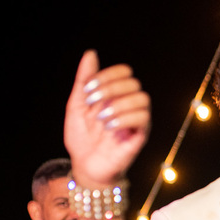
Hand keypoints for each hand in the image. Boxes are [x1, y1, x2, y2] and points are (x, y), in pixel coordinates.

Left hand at [64, 50, 150, 186]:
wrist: (84, 165)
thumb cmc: (81, 137)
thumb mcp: (76, 105)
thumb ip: (84, 80)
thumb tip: (91, 53)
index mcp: (116, 95)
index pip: (125, 72)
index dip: (107, 76)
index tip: (88, 91)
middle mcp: (129, 105)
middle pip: (134, 83)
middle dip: (110, 89)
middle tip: (92, 104)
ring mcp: (137, 121)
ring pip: (142, 99)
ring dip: (118, 105)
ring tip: (101, 119)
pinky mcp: (140, 136)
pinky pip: (143, 119)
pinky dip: (124, 119)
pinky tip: (109, 127)